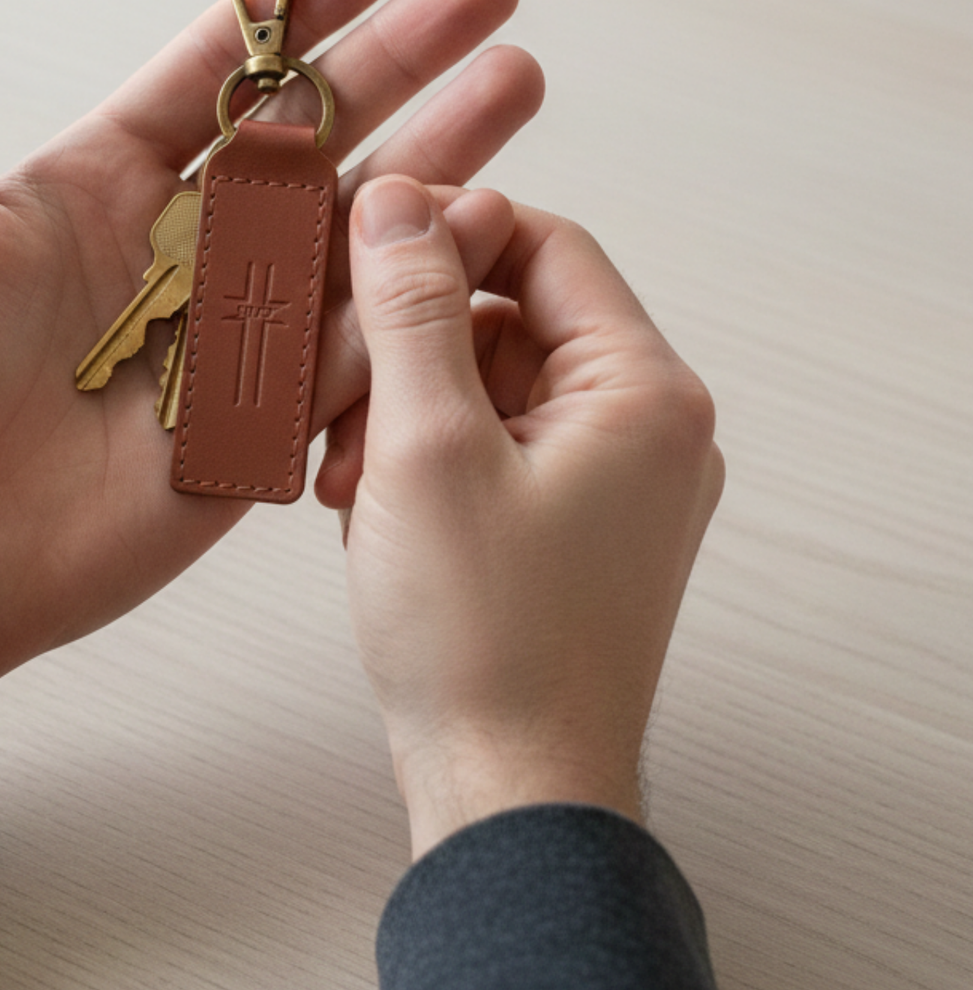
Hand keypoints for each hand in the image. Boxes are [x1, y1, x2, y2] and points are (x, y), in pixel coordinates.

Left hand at [0, 0, 541, 759]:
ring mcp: (226, 337)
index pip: (219, 74)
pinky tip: (482, 224)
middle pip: (313, 134)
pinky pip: (351, 348)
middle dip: (402, 60)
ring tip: (517, 83)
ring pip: (353, 229)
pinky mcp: (255, 423)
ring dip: (438, 154)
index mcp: (97, 187)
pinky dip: (415, 290)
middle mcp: (178, 250)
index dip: (298, 9)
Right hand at [317, 178, 722, 856]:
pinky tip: (366, 501)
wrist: (509, 792)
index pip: (546, 244)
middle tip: (344, 395)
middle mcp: (646, 429)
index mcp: (644, 393)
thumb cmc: (482, 639)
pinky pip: (491, 443)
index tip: (364, 252)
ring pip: (489, 382)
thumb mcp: (426, 447)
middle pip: (513, 315)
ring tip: (348, 472)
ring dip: (406, 406)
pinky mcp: (571, 523)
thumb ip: (411, 308)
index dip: (450, 232)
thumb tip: (397, 198)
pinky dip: (424, 456)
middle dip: (413, 345)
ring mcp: (612, 481)